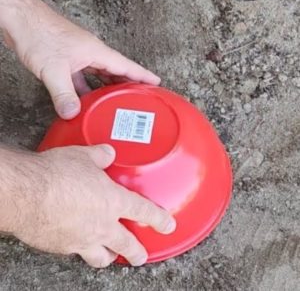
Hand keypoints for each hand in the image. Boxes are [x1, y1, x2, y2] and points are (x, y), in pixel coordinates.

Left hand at [2, 0, 159, 118]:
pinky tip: (87, 100)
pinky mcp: (68, 60)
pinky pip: (84, 78)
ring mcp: (80, 56)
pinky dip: (88, 90)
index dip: (143, 76)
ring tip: (117, 103)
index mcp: (97, 52)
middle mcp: (92, 54)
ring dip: (109, 88)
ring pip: (101, 76)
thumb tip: (72, 113)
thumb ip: (64, 94)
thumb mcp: (53, 68)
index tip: (156, 83)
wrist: (19, 18)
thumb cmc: (38, 33)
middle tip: (139, 98)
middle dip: (129, 84)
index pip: (127, 66)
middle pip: (117, 72)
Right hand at [14, 145, 175, 267]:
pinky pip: (75, 252)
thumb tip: (108, 152)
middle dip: (136, 252)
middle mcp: (101, 225)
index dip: (159, 220)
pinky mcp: (61, 247)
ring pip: (101, 257)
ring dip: (108, 255)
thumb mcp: (83, 157)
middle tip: (140, 255)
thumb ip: (100, 156)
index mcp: (112, 202)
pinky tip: (76, 239)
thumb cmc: (56, 173)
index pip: (144, 212)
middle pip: (126, 245)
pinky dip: (80, 248)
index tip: (168, 226)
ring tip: (110, 253)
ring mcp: (81, 239)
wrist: (25, 193)